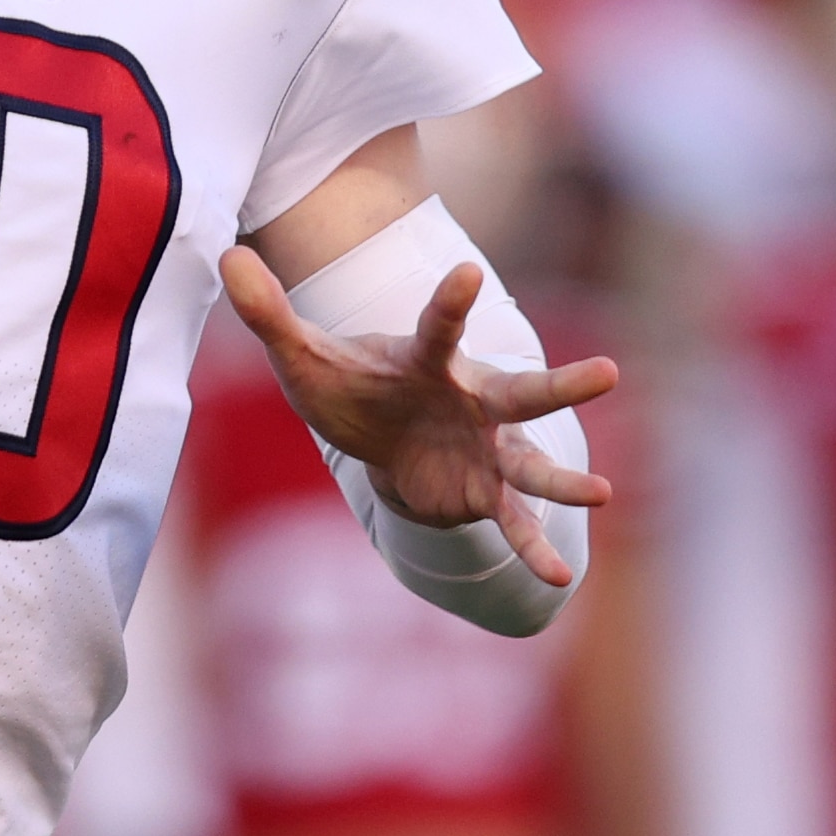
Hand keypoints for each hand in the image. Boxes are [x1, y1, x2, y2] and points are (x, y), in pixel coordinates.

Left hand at [218, 245, 618, 586]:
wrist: (376, 437)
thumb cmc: (347, 384)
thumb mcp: (301, 354)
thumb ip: (267, 311)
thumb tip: (226, 254)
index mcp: (428, 359)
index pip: (440, 326)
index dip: (451, 301)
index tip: (468, 272)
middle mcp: (472, 399)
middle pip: (521, 390)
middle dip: (563, 385)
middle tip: (609, 371)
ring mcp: (487, 447)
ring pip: (532, 462)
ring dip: (564, 480)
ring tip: (605, 494)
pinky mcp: (485, 492)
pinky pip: (513, 522)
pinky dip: (533, 549)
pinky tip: (557, 580)